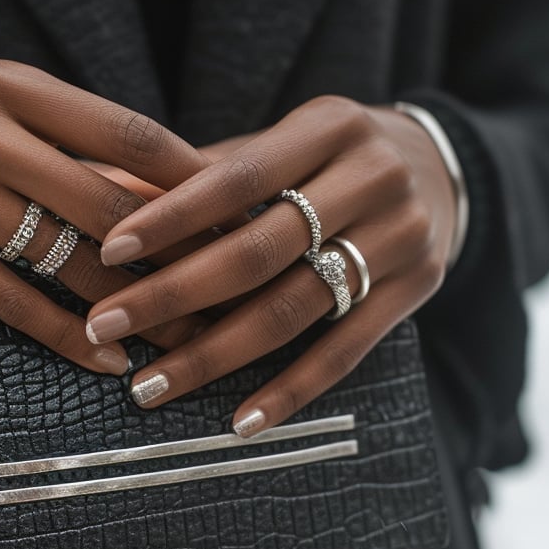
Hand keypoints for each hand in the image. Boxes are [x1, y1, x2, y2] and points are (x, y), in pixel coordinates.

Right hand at [0, 59, 209, 373]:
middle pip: (105, 200)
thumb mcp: (6, 120)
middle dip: (177, 255)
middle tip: (230, 292)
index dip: (193, 179)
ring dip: (135, 307)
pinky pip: (16, 300)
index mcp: (7, 82)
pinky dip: (72, 335)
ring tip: (184, 339)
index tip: (245, 216)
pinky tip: (112, 357)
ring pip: (67, 257)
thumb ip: (83, 148)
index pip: (126, 130)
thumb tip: (197, 195)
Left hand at [84, 95, 456, 426]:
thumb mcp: (285, 139)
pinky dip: (290, 390)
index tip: (110, 250)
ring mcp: (402, 237)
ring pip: (294, 308)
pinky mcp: (419, 289)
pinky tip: (240, 422)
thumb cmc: (332, 156)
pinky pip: (345, 351)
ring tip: (151, 386)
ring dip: (214, 355)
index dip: (172, 215)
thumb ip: (205, 168)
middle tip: (105, 325)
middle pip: (260, 250)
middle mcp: (374, 178)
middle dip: (173, 293)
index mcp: (331, 126)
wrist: (445, 169)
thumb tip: (103, 189)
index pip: (240, 176)